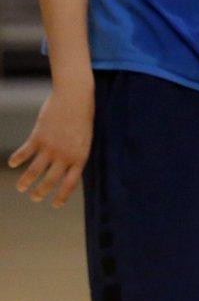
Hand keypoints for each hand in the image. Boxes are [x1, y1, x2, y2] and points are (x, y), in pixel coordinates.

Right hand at [9, 83, 93, 207]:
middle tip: (35, 198)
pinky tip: (13, 163)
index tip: (55, 205)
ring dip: (25, 182)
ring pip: (33, 172)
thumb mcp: (84, 137)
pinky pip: (24, 153)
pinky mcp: (38, 136)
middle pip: (49, 181)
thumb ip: (74, 154)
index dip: (62, 196)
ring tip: (21, 188)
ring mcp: (50, 146)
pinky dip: (16, 159)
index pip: (70, 183)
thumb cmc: (82, 116)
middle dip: (40, 192)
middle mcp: (65, 155)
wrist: (75, 95)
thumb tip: (64, 171)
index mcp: (80, 156)